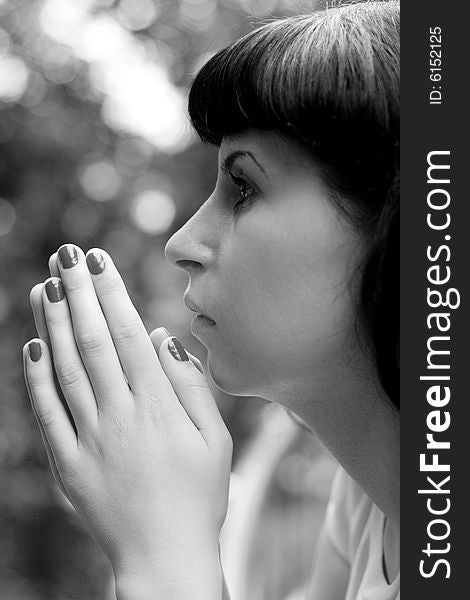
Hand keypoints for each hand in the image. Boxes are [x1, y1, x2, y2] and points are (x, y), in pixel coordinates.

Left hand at [22, 244, 232, 588]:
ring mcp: (89, 441)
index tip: (97, 260)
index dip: (110, 293)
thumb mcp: (215, 440)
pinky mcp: (67, 466)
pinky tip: (31, 346)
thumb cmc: (199, 496)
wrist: (164, 559)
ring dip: (52, 325)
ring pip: (65, 370)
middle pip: (93, 342)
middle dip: (76, 293)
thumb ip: (191, 386)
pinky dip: (35, 379)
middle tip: (64, 254)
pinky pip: (46, 415)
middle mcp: (120, 416)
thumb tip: (165, 339)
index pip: (129, 335)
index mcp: (158, 408)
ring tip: (44, 286)